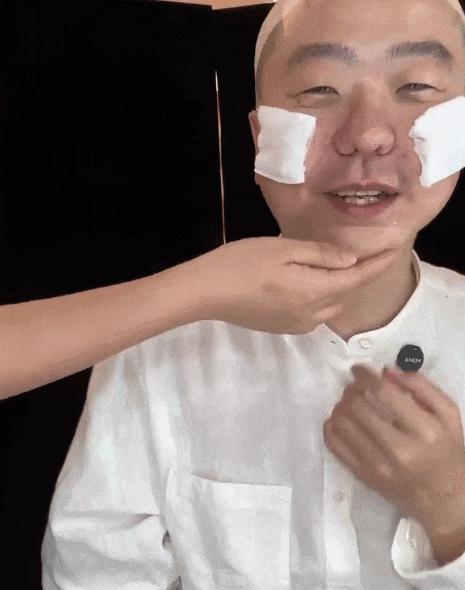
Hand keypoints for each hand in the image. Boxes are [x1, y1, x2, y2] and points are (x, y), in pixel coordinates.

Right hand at [189, 237, 397, 333]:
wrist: (206, 293)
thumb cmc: (241, 263)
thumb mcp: (282, 249)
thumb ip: (319, 255)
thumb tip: (350, 261)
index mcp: (315, 292)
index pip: (358, 278)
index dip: (379, 264)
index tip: (397, 249)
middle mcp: (313, 315)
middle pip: (347, 294)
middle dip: (362, 275)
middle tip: (370, 252)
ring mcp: (298, 325)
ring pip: (333, 306)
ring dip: (342, 287)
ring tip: (341, 267)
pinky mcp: (284, 328)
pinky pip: (316, 314)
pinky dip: (324, 298)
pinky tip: (314, 283)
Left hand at [323, 364, 464, 534]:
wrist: (446, 502)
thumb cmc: (448, 452)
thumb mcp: (448, 415)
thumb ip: (421, 386)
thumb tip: (387, 371)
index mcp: (424, 430)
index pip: (383, 392)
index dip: (365, 375)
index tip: (359, 369)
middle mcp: (399, 449)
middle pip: (358, 406)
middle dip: (352, 389)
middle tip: (356, 386)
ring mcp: (378, 466)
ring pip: (342, 423)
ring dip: (341, 405)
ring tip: (349, 401)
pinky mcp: (363, 476)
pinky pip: (335, 445)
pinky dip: (331, 426)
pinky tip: (340, 419)